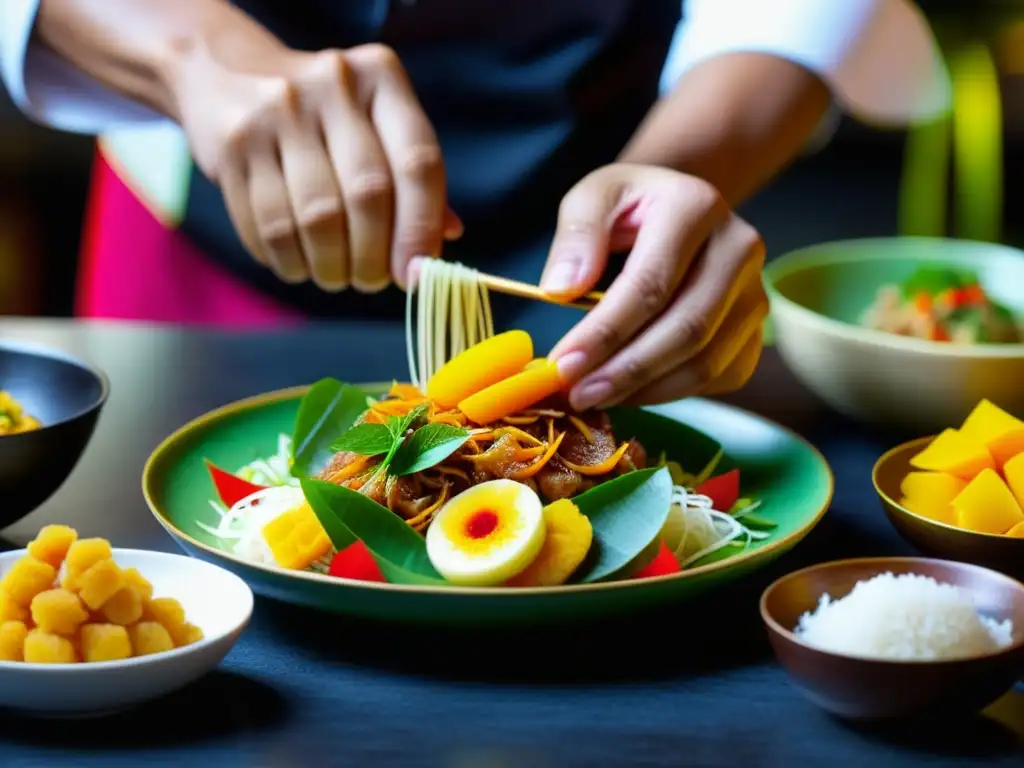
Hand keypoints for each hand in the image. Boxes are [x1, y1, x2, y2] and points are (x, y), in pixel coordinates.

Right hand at [174, 42, 460, 291]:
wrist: (225, 73)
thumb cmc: (323, 116)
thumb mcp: (376, 126)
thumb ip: (412, 179)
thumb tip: (442, 243)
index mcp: (381, 77)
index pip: (418, 163)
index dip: (420, 228)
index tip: (415, 274)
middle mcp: (331, 83)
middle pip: (367, 195)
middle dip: (374, 257)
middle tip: (371, 281)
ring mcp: (276, 111)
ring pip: (316, 219)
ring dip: (330, 267)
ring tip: (334, 275)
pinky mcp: (233, 144)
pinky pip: (267, 227)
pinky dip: (288, 261)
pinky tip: (296, 262)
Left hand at [542, 163, 767, 409]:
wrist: (676, 210)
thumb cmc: (629, 207)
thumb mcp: (593, 198)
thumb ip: (576, 236)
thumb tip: (560, 290)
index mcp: (696, 208)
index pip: (650, 285)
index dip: (605, 332)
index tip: (564, 365)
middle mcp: (739, 249)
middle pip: (687, 330)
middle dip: (626, 371)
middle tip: (577, 395)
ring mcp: (755, 293)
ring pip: (706, 362)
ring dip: (647, 390)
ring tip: (595, 396)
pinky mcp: (756, 330)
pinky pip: (720, 377)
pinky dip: (673, 394)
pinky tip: (630, 392)